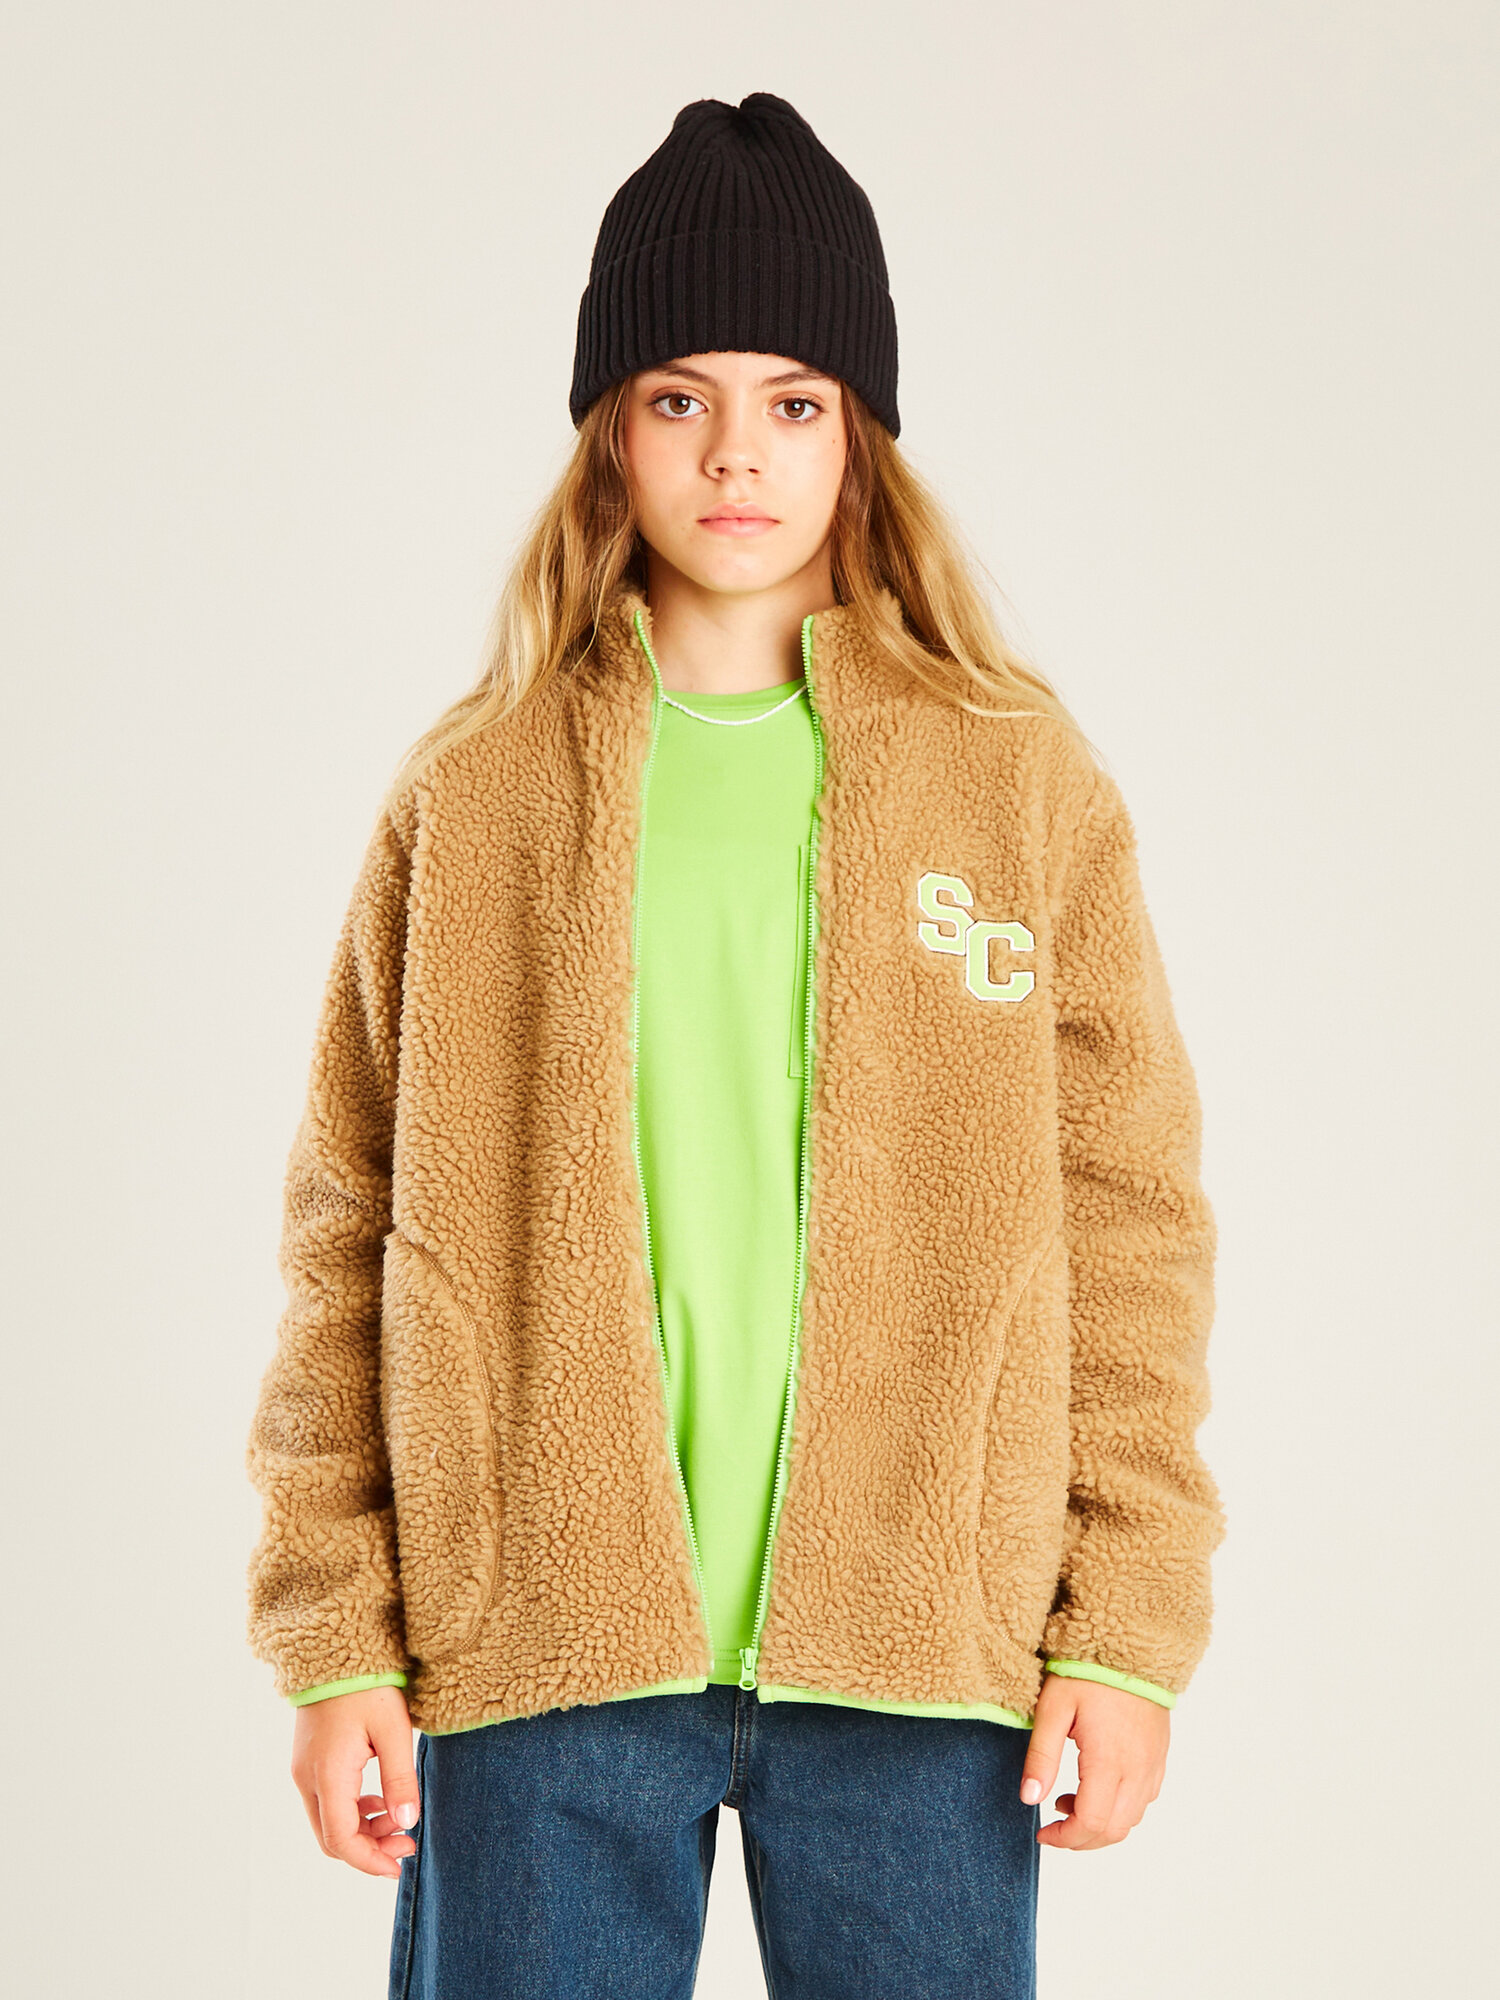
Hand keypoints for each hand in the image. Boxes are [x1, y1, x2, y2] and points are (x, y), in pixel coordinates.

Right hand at [290, 1686, 420, 1878]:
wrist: (336, 1648)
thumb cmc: (368, 1685)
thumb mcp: (393, 1729)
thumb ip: (400, 1778)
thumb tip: (406, 1824)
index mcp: (327, 1774)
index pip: (341, 1840)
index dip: (370, 1861)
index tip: (400, 1864)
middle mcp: (307, 1778)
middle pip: (331, 1837)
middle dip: (369, 1849)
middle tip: (407, 1843)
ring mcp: (303, 1770)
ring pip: (328, 1822)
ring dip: (362, 1831)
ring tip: (399, 1822)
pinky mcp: (308, 1761)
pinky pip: (326, 1802)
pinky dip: (352, 1812)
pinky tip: (379, 1800)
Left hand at [1020, 1673, 1169, 1849]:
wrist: (1131, 1644)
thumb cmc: (1088, 1671)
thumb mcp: (1053, 1708)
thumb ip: (1041, 1756)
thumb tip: (1029, 1798)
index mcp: (1109, 1761)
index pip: (1091, 1823)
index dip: (1065, 1838)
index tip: (1042, 1831)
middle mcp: (1138, 1770)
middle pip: (1114, 1831)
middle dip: (1081, 1838)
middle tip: (1053, 1823)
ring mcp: (1153, 1764)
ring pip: (1132, 1819)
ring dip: (1101, 1824)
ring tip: (1067, 1799)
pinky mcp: (1159, 1755)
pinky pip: (1144, 1799)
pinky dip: (1120, 1808)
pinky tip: (1097, 1787)